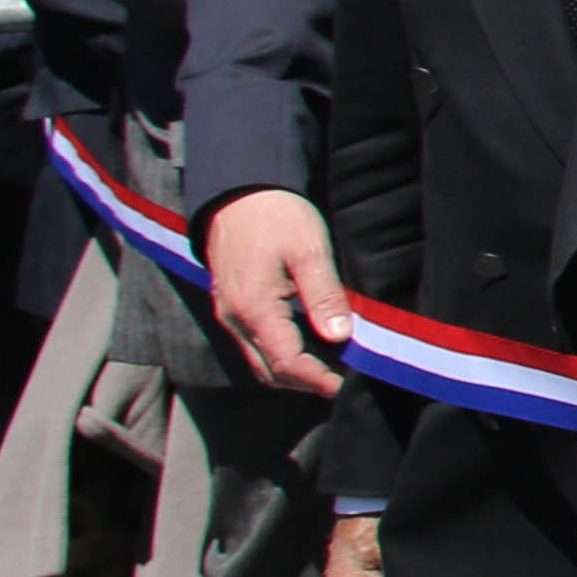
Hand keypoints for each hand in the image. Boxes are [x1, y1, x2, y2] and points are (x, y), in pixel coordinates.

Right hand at [204, 191, 353, 397]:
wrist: (239, 190)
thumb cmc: (276, 215)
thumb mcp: (310, 249)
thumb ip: (324, 294)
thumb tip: (339, 335)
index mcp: (254, 308)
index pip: (286, 363)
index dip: (318, 380)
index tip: (347, 385)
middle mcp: (235, 319)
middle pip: (270, 372)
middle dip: (306, 383)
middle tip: (343, 381)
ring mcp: (229, 315)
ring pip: (260, 362)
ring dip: (292, 372)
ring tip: (330, 368)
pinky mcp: (231, 307)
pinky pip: (253, 345)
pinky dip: (280, 355)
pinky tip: (308, 346)